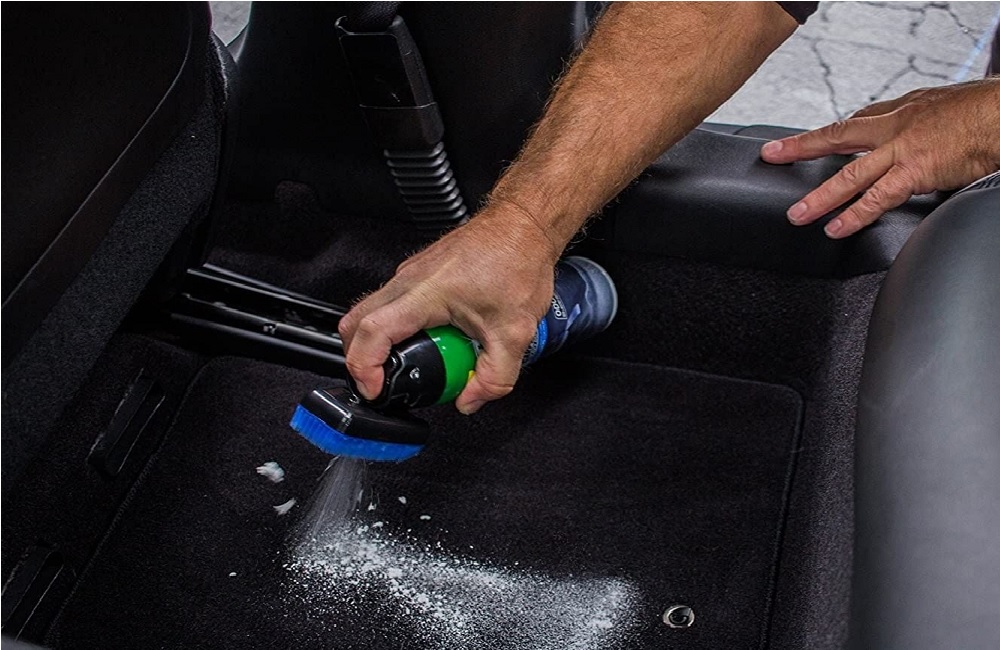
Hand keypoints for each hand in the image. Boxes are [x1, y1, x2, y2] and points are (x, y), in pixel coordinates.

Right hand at [338, 204, 559, 414]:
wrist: (523, 226)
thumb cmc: (517, 261)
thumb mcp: (514, 333)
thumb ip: (493, 377)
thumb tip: (471, 400)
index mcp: (424, 293)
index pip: (371, 332)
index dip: (363, 367)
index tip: (374, 389)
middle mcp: (409, 280)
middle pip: (356, 322)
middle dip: (360, 359)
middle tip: (382, 383)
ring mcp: (410, 274)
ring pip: (372, 312)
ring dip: (381, 344)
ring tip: (415, 363)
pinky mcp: (419, 272)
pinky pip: (393, 305)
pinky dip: (399, 329)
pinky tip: (432, 339)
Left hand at [760, 78, 999, 238]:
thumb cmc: (982, 112)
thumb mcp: (939, 109)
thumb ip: (915, 126)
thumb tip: (904, 143)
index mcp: (901, 110)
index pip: (855, 121)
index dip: (828, 135)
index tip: (803, 144)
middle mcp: (896, 126)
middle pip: (838, 136)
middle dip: (802, 147)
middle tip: (773, 156)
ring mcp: (903, 150)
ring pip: (851, 174)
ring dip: (820, 196)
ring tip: (797, 215)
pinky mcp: (915, 171)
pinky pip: (878, 198)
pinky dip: (855, 215)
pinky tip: (836, 228)